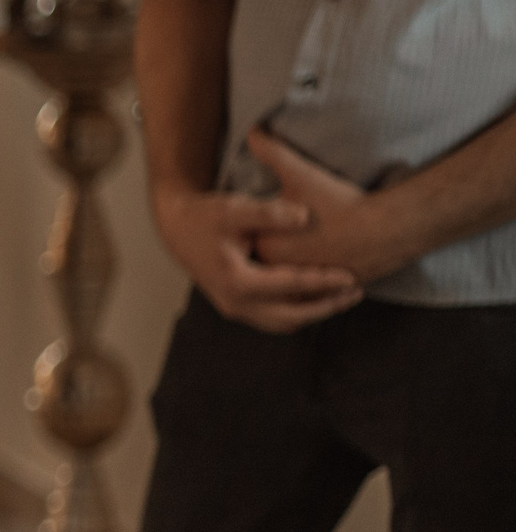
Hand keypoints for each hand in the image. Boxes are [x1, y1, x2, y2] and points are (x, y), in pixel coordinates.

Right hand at [152, 176, 359, 333]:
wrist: (177, 229)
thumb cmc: (206, 216)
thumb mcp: (235, 209)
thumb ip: (269, 213)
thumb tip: (306, 216)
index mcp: (237, 281)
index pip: (290, 286)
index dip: (323, 282)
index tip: (351, 277)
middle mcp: (235, 303)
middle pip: (292, 315)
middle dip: (326, 306)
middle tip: (355, 293)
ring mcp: (234, 308)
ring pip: (284, 322)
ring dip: (314, 312)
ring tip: (342, 298)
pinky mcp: (237, 307)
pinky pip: (274, 318)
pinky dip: (298, 311)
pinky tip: (317, 297)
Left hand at [246, 128, 418, 284]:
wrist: (387, 231)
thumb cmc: (340, 203)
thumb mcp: (302, 174)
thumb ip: (273, 153)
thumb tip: (252, 129)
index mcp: (264, 246)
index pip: (242, 240)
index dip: (246, 227)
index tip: (247, 219)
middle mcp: (278, 272)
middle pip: (261, 261)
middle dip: (263, 247)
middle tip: (270, 236)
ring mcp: (302, 286)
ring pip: (286, 276)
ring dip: (288, 265)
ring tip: (295, 248)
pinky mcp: (326, 293)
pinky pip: (311, 288)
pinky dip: (310, 279)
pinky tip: (316, 262)